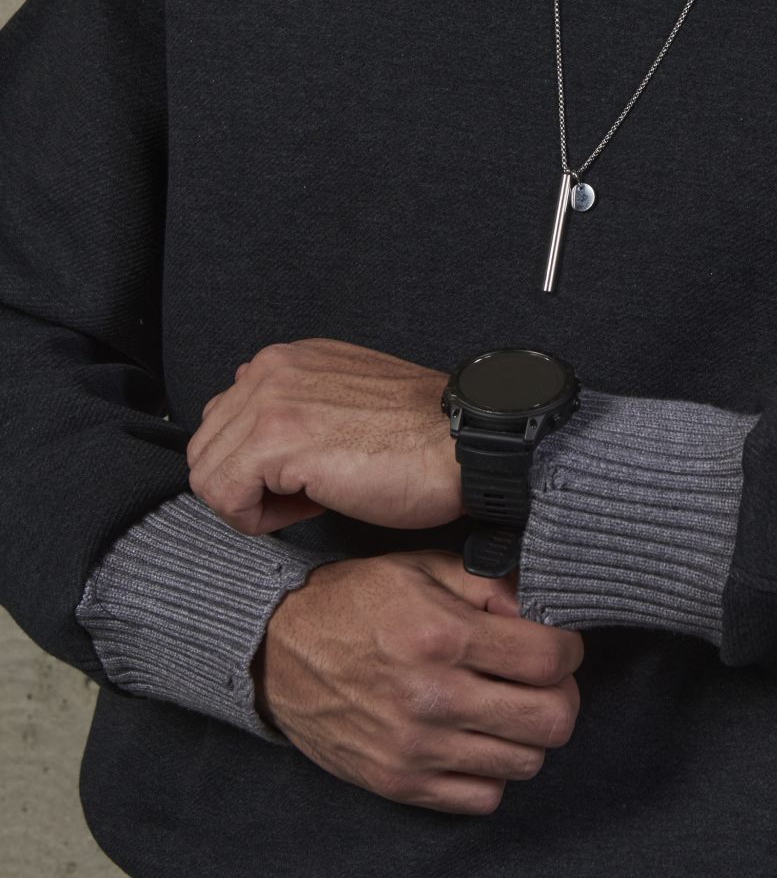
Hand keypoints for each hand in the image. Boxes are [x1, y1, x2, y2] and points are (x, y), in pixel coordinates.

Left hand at [186, 338, 462, 534]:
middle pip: (208, 445)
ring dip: (251, 501)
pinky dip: (256, 518)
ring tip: (307, 502)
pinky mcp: (275, 440)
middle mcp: (272, 369)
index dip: (259, 464)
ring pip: (208, 472)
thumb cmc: (426, 438)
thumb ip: (302, 406)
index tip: (305, 476)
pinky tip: (307, 507)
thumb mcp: (352, 403)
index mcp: (290, 359)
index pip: (226, 419)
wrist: (468, 447)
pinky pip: (223, 495)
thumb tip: (262, 438)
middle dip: (247, 483)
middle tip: (304, 496)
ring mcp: (270, 401)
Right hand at [252, 550, 583, 814]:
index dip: (568, 648)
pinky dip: (492, 772)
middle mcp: (432, 697)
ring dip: (528, 734)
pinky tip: (476, 739)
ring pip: (527, 762)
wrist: (276, 653)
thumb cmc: (355, 603)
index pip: (552, 659)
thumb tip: (542, 609)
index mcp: (442, 635)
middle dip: (560, 695)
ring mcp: (416, 749)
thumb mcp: (421, 568)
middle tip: (541, 681)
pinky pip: (484, 798)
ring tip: (506, 707)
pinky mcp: (400, 785)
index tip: (556, 645)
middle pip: (553, 719)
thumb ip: (488, 583)